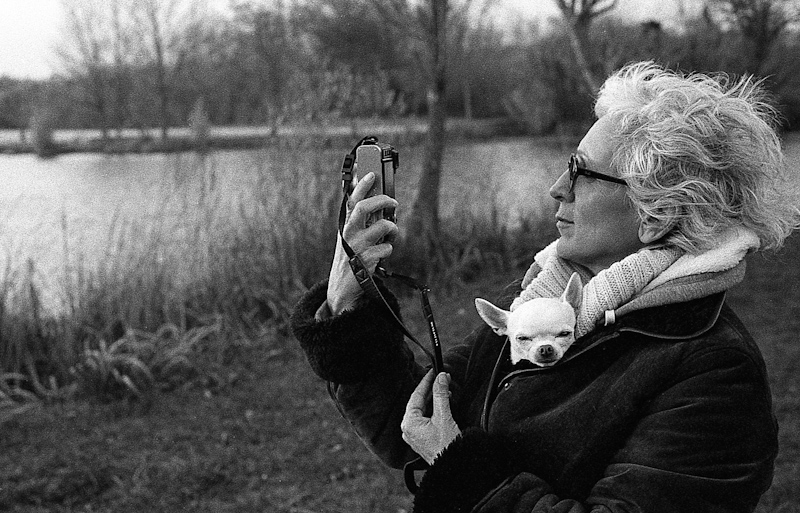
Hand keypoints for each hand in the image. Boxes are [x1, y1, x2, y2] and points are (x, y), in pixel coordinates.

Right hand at [327, 172, 398, 314]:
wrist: (342, 288)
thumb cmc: (350, 259)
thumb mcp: (350, 238)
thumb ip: (360, 223)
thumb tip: (376, 205)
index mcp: (346, 226)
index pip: (351, 200)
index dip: (361, 185)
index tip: (371, 174)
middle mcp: (349, 234)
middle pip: (364, 208)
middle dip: (382, 200)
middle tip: (393, 201)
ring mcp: (358, 246)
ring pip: (382, 226)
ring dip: (392, 229)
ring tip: (391, 234)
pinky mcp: (368, 260)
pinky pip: (387, 247)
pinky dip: (389, 249)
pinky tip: (382, 255)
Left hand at [401, 370, 461, 464]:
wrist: (453, 468)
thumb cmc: (447, 447)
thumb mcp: (444, 417)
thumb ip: (441, 394)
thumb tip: (441, 377)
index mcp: (408, 422)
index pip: (416, 395)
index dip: (426, 381)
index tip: (434, 370)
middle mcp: (408, 428)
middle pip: (418, 402)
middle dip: (431, 389)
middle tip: (443, 378)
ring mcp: (414, 434)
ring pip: (422, 409)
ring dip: (434, 399)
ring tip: (446, 389)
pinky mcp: (421, 438)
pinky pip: (424, 418)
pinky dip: (433, 409)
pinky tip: (443, 403)